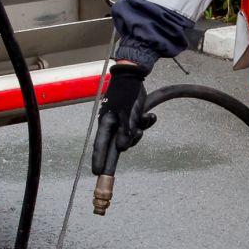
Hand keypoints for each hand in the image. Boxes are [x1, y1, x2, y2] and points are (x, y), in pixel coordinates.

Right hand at [89, 58, 155, 175]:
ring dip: (140, 130)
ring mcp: (120, 120)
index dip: (99, 160)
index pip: (100, 146)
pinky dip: (144, 122)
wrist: (133, 75)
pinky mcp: (129, 116)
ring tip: (146, 117)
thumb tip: (121, 147)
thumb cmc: (127, 93)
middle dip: (131, 139)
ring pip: (130, 135)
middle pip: (119, 143)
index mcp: (106, 123)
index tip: (97, 172)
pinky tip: (151, 116)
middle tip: (138, 132)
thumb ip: (125, 131)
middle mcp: (111, 124)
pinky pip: (136, 127)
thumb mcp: (128, 113)